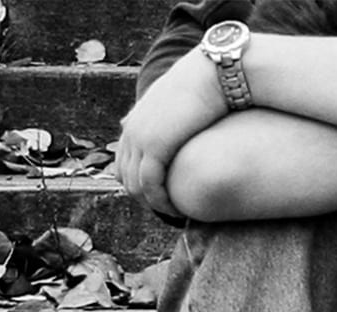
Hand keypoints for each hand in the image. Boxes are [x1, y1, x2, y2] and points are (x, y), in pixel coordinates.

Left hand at [116, 50, 226, 217]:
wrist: (212, 73)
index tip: (165, 195)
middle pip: (126, 176)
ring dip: (154, 204)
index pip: (124, 162)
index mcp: (136, 121)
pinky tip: (179, 210)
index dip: (140, 183)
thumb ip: (172, 114)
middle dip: (145, 198)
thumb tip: (182, 121)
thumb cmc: (207, 85)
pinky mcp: (154, 147)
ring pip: (135, 185)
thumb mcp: (184, 100)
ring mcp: (140, 139)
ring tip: (177, 213)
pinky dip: (161, 202)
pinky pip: (150, 185)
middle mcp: (132, 130)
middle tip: (171, 209)